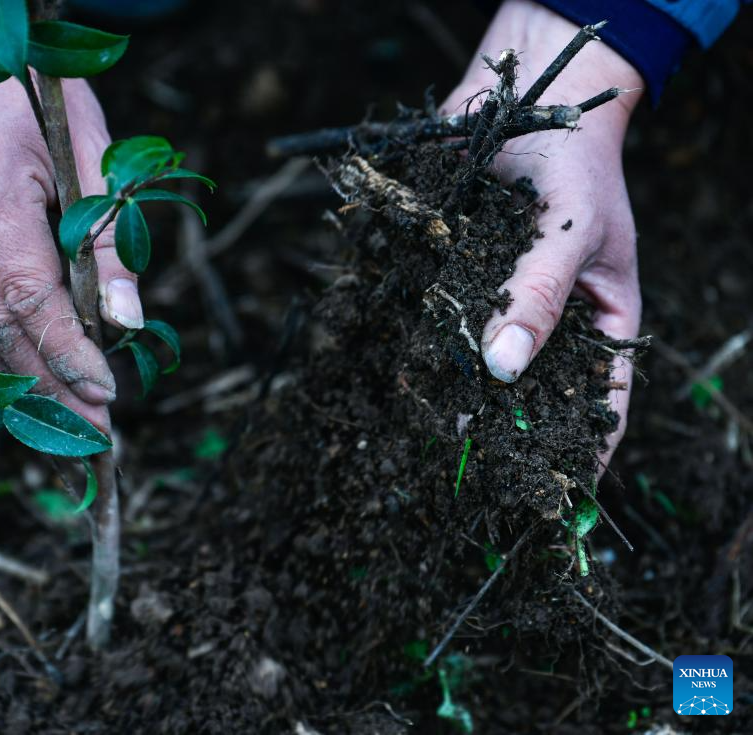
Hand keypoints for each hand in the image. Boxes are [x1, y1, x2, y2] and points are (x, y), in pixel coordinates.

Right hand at [0, 0, 141, 430]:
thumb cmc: (31, 98)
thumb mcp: (90, 153)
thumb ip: (109, 240)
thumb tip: (128, 324)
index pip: (32, 296)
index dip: (70, 356)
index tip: (107, 398)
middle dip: (49, 389)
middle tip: (93, 436)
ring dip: (20, 383)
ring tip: (65, 425)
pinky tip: (26, 382)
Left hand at [441, 0, 643, 465]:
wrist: (518, 100)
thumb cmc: (570, 164)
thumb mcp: (569, 230)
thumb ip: (537, 298)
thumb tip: (500, 370)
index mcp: (599, 320)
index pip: (605, 400)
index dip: (585, 449)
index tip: (556, 495)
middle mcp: (545, 323)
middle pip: (532, 393)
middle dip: (504, 430)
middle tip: (473, 469)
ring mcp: (497, 305)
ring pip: (477, 366)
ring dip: (454, 398)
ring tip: (428, 433)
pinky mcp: (453, 283)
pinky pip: (436, 324)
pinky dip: (419, 349)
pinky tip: (397, 373)